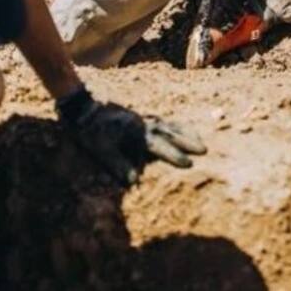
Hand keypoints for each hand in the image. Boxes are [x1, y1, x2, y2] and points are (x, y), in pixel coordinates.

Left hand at [57, 86, 206, 184]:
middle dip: (189, 142)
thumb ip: (118, 165)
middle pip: (171, 133)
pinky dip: (177, 126)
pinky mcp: (142, 116)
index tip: (189, 164)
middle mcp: (145, 125)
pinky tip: (181, 130)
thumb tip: (133, 180)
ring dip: (186, 132)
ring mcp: (145, 119)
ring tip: (200, 139)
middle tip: (205, 149)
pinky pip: (165, 121)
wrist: (85, 109)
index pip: (160, 146)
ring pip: (171, 125)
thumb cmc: (92, 133)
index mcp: (137, 134)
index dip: (175, 156)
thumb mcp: (101, 152)